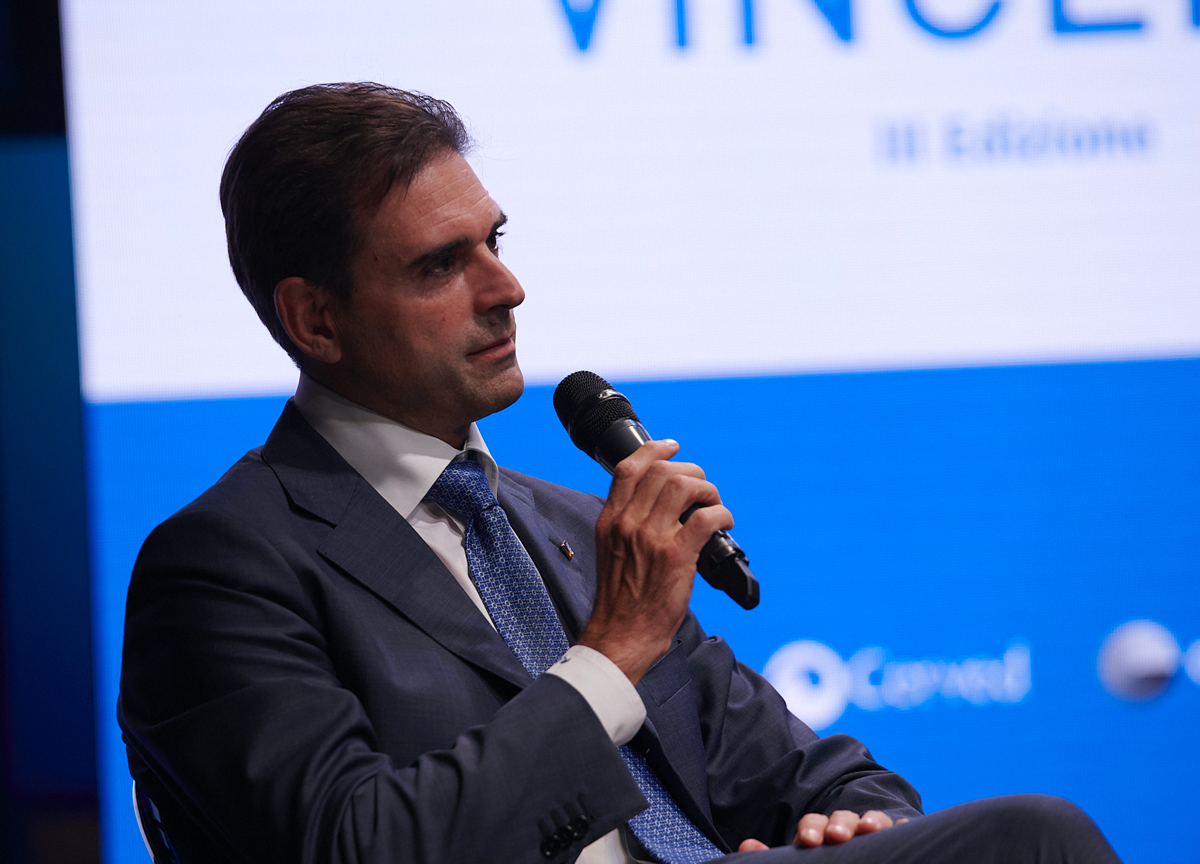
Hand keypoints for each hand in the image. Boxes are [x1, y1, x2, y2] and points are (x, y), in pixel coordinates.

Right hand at [577, 440, 732, 684]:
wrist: (621, 635)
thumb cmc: (621, 599)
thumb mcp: (612, 551)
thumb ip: (628, 524)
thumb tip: (659, 504)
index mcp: (610, 520)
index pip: (628, 468)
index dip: (654, 451)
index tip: (672, 448)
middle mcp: (628, 523)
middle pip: (662, 471)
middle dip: (690, 471)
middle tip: (703, 488)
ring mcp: (652, 538)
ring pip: (685, 486)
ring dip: (708, 490)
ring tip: (714, 505)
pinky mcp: (676, 556)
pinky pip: (705, 518)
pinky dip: (721, 513)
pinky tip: (724, 523)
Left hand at [737, 810, 908, 851]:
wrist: (842, 859)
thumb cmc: (819, 860)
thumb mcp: (798, 860)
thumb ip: (774, 856)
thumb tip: (746, 845)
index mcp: (819, 831)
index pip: (813, 822)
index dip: (811, 827)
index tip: (809, 840)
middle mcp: (845, 828)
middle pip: (842, 818)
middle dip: (839, 823)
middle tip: (836, 835)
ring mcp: (870, 834)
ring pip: (872, 820)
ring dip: (871, 821)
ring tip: (869, 829)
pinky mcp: (891, 843)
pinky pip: (899, 830)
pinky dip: (901, 826)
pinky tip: (904, 827)